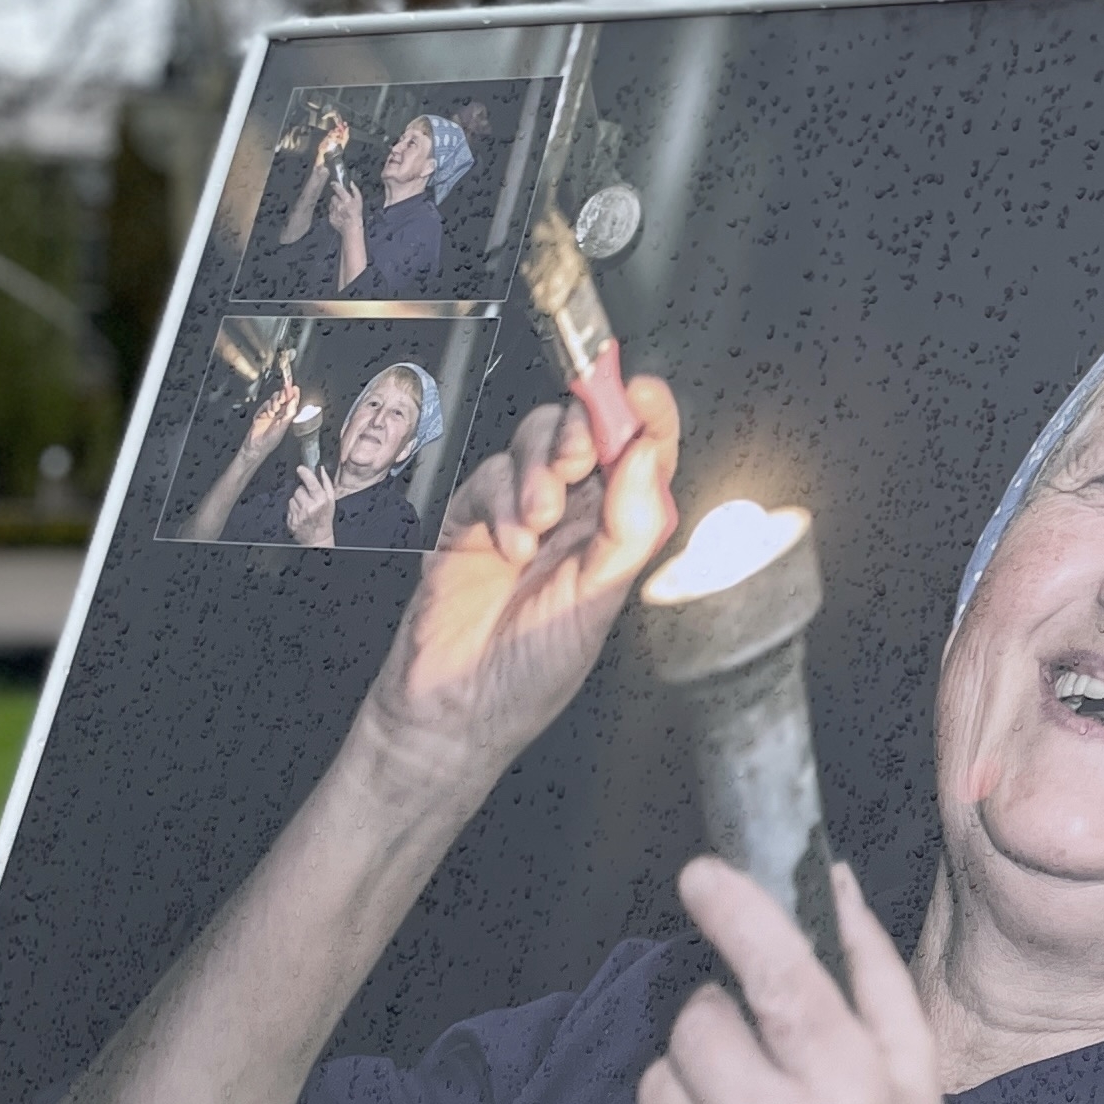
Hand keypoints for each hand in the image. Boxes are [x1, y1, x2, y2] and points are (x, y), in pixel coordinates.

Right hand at [242, 381, 302, 454]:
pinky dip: (267, 407)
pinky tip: (268, 414)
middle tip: (283, 397)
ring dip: (275, 402)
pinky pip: (265, 404)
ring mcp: (270, 412)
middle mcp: (280, 413)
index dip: (293, 394)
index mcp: (288, 416)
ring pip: (274, 399)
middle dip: (283, 395)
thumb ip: (289, 413)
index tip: (294, 387)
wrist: (256, 445)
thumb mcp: (283, 426)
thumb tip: (294, 401)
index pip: (292, 402)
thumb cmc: (271, 440)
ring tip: (275, 410)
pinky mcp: (261, 412)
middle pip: (283, 398)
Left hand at [284, 461, 336, 547]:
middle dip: (302, 491)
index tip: (301, 468)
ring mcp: (299, 515)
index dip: (305, 473)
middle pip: (299, 489)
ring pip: (292, 498)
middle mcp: (310, 507)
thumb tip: (321, 469)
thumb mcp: (331, 501)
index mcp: (321, 501)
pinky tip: (300, 513)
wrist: (318, 538)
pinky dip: (293, 508)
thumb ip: (326, 483)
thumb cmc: (325, 518)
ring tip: (304, 507)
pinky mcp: (291, 520)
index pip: (311, 483)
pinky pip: (289, 507)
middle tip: (308, 499)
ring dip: (297, 500)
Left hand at [324, 177, 367, 249]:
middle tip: (341, 201)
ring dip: (334, 205)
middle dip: (336, 198)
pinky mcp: (330, 216)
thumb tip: (351, 183)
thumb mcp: (359, 201)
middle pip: (333, 197)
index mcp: (345, 199)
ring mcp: (332, 210)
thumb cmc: (357, 214)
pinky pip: (331, 211)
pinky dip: (334, 212)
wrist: (351, 229)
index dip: (335, 185)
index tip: (333, 183)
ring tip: (340, 209)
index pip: (337, 188)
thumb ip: (355, 191)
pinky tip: (339, 215)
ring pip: (331, 204)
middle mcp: (337, 203)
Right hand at [349, 376, 680, 797]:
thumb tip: (648, 455)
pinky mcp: (472, 516)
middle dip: (582, 430)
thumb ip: (628, 526)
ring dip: (539, 471)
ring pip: (536, 442)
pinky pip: (489, 476)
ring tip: (536, 525)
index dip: (643, 413)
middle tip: (578, 457)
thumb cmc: (532, 670)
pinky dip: (499, 503)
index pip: (642, 449)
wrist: (456, 711)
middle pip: (585, 428)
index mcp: (618, 527)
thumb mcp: (599, 602)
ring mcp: (522, 510)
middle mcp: (576, 513)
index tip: (638, 392)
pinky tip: (508, 547)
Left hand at [628, 860, 951, 1103]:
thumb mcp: (915, 1090)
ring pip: (660, 1072)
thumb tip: (830, 883)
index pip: (779, 977)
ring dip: (693, 1079)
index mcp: (848, 1099)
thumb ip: (875, 978)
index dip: (735, 910)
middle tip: (761, 1057)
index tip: (703, 874)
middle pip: (701, 1017)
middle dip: (723, 1017)